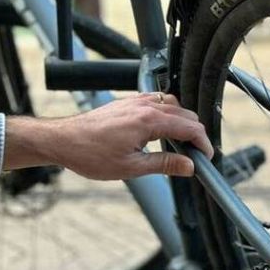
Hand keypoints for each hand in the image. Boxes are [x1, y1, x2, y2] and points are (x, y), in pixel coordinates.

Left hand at [3, 93, 213, 178]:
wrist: (63, 140)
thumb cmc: (90, 154)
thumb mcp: (131, 167)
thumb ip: (164, 164)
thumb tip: (189, 166)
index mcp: (149, 121)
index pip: (190, 128)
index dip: (203, 143)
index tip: (206, 157)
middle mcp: (145, 106)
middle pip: (185, 115)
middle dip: (195, 134)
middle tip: (194, 155)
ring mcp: (136, 101)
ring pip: (173, 106)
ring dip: (182, 122)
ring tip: (180, 144)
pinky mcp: (127, 102)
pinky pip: (157, 101)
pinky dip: (167, 113)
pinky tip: (161, 129)